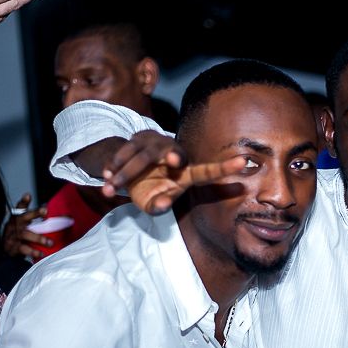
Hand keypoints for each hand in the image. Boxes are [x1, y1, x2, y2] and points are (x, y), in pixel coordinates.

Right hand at [2, 192, 49, 258]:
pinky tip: (42, 253)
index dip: (23, 201)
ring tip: (50, 242)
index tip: (28, 196)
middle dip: (34, 213)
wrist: (6, 251)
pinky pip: (24, 249)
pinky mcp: (14, 247)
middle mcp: (15, 225)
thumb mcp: (24, 225)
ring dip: (39, 238)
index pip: (19, 208)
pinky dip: (33, 251)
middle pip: (23, 217)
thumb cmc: (19, 235)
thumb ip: (38, 220)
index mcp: (18, 218)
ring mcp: (14, 236)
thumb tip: (65, 216)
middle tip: (45, 210)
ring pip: (25, 234)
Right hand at [100, 131, 246, 213]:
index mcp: (185, 172)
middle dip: (174, 155)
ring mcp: (154, 144)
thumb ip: (158, 206)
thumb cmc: (152, 191)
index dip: (224, 168)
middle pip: (173, 152)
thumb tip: (161, 205)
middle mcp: (173, 154)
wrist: (132, 169)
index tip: (243, 162)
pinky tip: (104, 180)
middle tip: (174, 160)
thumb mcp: (154, 203)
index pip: (207, 170)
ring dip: (124, 174)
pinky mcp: (135, 141)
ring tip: (109, 189)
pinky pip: (123, 153)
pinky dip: (112, 168)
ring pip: (141, 157)